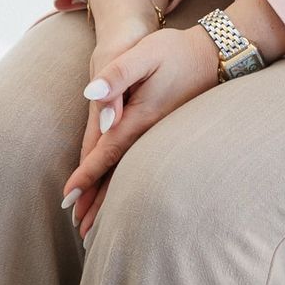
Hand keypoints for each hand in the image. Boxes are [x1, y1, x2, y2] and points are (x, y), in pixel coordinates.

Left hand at [64, 26, 219, 239]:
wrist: (216, 55)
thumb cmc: (176, 52)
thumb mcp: (144, 54)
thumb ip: (117, 75)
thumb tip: (90, 95)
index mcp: (140, 118)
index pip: (107, 153)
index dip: (86, 175)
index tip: (68, 197)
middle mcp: (151, 134)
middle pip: (119, 175)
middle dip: (98, 204)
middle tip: (79, 232)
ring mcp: (161, 138)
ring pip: (131, 176)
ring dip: (112, 202)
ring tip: (96, 228)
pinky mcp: (166, 135)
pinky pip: (142, 167)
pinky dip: (128, 187)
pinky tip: (122, 199)